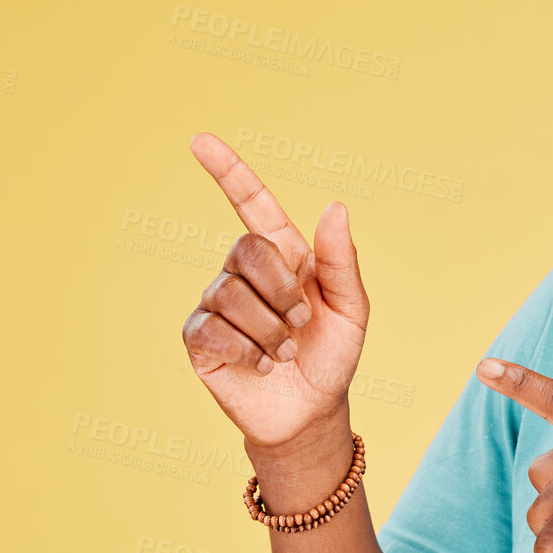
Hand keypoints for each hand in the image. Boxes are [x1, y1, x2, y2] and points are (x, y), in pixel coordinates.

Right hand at [181, 133, 368, 451]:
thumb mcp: (351, 310)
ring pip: (232, 293)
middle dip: (283, 291)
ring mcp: (217, 303)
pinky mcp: (200, 337)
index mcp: (283, 256)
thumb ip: (342, 260)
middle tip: (302, 324)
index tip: (201, 141)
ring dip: (271, 331)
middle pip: (248, 250)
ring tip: (284, 352)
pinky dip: (248, 352)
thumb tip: (335, 206)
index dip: (228, 172)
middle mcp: (244, 272)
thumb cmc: (331, 356)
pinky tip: (261, 365)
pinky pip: (215, 329)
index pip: (251, 204)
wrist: (311, 411)